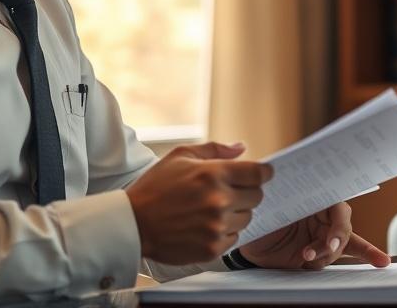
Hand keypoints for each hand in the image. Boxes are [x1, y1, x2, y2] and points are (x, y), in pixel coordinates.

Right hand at [126, 141, 271, 264]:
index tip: (263, 174)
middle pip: (256, 197)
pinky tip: (205, 225)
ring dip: (236, 213)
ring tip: (212, 210)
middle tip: (228, 192)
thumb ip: (215, 149)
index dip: (264, 173)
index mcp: (214, 174)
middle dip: (246, 192)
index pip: (258, 173)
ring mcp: (216, 227)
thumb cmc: (156, 186)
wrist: (133, 224)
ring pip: (247, 218)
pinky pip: (234, 238)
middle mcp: (219, 201)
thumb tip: (242, 147)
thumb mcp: (181, 156)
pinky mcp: (212, 248)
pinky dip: (225, 232)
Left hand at [239, 202, 390, 269]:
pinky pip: (350, 250)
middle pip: (341, 226)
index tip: (330, 240)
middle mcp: (322, 212)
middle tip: (314, 252)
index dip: (336, 222)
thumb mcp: (265, 208)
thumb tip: (277, 189)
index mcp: (311, 196)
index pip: (333, 204)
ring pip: (341, 244)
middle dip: (332, 241)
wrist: (250, 242)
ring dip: (326, 254)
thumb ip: (276, 201)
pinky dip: (367, 254)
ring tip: (305, 257)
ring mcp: (324, 231)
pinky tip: (381, 260)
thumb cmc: (258, 217)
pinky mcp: (324, 249)